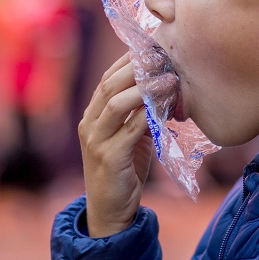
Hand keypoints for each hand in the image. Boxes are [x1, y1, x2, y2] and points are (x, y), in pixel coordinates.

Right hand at [79, 52, 153, 237]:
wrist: (110, 211)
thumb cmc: (124, 171)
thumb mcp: (132, 137)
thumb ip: (141, 114)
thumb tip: (166, 89)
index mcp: (92, 115)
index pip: (108, 78)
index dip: (130, 61)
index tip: (154, 48)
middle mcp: (89, 124)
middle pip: (110, 85)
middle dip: (137, 68)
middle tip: (163, 57)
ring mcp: (96, 141)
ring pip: (117, 104)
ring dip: (144, 89)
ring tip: (169, 79)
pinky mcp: (109, 158)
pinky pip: (129, 130)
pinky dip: (147, 116)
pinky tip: (165, 108)